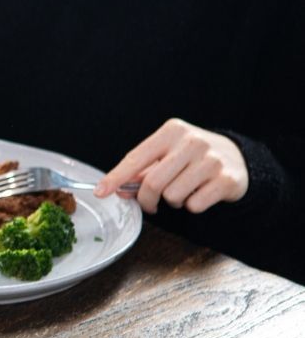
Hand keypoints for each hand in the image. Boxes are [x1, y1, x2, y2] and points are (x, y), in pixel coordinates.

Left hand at [95, 118, 248, 213]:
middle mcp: (192, 142)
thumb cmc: (192, 157)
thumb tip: (118, 190)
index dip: (116, 178)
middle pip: (152, 183)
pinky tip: (200, 193)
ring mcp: (212, 160)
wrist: (237, 158)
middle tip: (150, 204)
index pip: (136, 158)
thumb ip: (142, 171)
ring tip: (182, 191)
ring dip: (172, 202)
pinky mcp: (227, 179)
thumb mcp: (167, 155)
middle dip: (146, 200)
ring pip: (173, 196)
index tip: (100, 192)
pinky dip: (192, 206)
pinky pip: (194, 205)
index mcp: (172, 131)